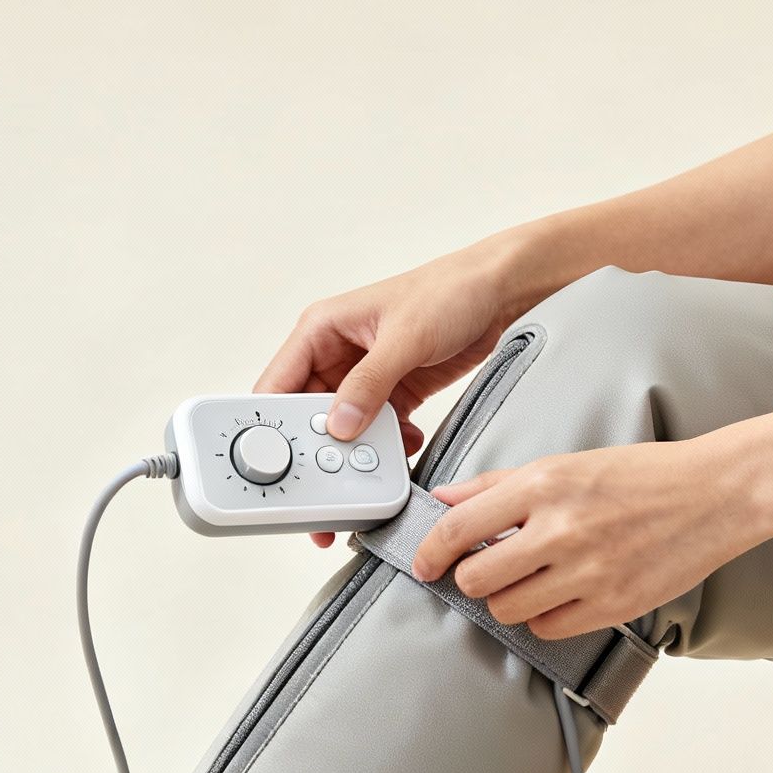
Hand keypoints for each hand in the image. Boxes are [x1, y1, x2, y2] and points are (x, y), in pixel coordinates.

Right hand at [256, 229, 562, 545]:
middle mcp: (336, 354)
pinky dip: (388, 444)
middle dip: (318, 450)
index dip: (273, 425)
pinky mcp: (392, 391)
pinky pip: (377, 429)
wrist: (498, 293)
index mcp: (321, 330)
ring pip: (344, 427)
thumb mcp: (405, 336)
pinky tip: (404, 446)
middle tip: (325, 481)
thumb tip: (341, 424)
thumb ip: (370, 383)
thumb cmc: (449, 290)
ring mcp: (364, 376)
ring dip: (357, 451)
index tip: (280, 462)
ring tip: (369, 470)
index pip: (278, 384)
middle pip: (308, 414)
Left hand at [410, 437, 772, 640]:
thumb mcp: (565, 463)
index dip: (430, 551)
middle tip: (490, 568)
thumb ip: (499, 485)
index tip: (424, 563)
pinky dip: (545, 618)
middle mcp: (561, 528)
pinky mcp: (613, 604)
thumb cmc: (641, 475)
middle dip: (473, 577)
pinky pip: (548, 629)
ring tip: (533, 579)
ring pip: (508, 609)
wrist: (714, 493)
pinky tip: (561, 594)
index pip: (459, 527)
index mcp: (544, 484)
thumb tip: (444, 499)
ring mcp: (588, 571)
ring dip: (509, 599)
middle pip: (476, 578)